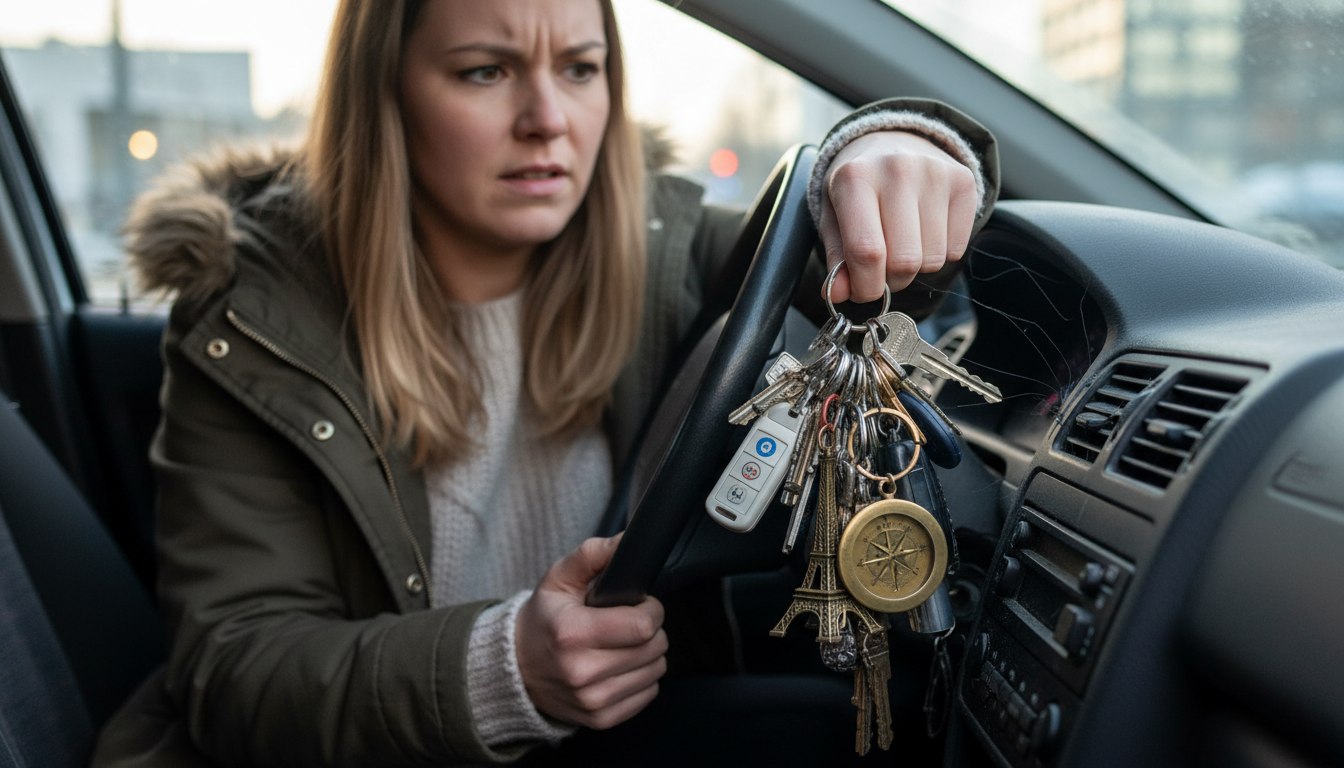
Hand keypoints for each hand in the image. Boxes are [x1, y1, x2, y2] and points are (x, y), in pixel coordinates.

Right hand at [516, 536, 667, 729]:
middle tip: (630, 623)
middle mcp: (582, 672)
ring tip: (624, 643)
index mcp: (573, 634)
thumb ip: (593, 554)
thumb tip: (628, 541)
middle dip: (651, 630)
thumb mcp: (559, 578)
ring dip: (649, 654)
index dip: (652, 609)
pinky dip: (642, 678)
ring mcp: (592, 700)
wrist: (515, 669)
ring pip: (656, 672)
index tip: (641, 604)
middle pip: (654, 649)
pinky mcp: (601, 719)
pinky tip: (621, 666)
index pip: (642, 626)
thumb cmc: (544, 619)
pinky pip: (648, 695)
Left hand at [819, 130, 978, 302]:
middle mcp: (897, 169)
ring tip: (903, 243)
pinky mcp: (964, 181)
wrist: (892, 143)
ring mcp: (935, 173)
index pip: (867, 252)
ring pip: (933, 259)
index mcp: (855, 178)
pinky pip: (957, 249)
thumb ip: (836, 259)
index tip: (863, 291)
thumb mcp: (833, 217)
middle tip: (882, 267)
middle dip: (891, 280)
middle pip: (904, 262)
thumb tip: (837, 294)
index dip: (865, 286)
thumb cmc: (858, 188)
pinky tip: (925, 230)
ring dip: (916, 266)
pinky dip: (941, 252)